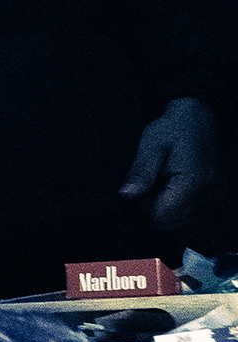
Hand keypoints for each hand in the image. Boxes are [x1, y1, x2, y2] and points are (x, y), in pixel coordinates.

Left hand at [120, 96, 221, 232]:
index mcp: (193, 183)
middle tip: (144, 187)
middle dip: (151, 210)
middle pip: (171, 223)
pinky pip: (190, 215)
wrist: (200, 118)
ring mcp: (214, 198)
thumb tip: (125, 197)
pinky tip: (169, 190)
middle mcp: (209, 196)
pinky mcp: (214, 198)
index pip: (161, 215)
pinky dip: (175, 208)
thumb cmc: (174, 129)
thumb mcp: (151, 145)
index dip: (141, 208)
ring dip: (163, 210)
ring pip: (180, 222)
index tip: (134, 191)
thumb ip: (140, 172)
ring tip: (158, 186)